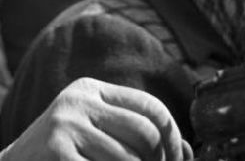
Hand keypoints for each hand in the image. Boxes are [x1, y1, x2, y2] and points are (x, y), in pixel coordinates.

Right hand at [0, 77, 192, 160]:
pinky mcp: (58, 152)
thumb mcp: (92, 133)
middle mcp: (77, 101)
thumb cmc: (59, 157)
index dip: (173, 137)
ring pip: (129, 160)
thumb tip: (187, 151)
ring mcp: (65, 126)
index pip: (149, 107)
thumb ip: (131, 135)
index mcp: (90, 90)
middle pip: (145, 133)